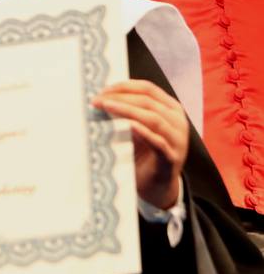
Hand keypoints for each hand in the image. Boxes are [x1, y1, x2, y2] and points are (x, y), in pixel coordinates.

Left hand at [92, 79, 185, 209]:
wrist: (155, 186)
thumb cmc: (142, 153)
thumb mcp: (135, 128)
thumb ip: (126, 113)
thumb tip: (99, 97)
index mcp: (170, 109)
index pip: (148, 89)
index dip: (124, 86)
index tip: (102, 89)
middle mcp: (178, 121)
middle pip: (148, 101)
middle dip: (120, 98)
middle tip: (97, 100)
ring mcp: (177, 140)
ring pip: (154, 118)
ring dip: (127, 110)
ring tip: (106, 107)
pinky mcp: (171, 158)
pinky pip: (158, 142)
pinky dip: (143, 132)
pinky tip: (128, 125)